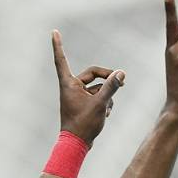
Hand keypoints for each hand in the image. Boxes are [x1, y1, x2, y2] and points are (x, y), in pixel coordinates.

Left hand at [51, 30, 124, 145]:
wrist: (76, 145)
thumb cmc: (83, 125)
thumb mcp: (101, 104)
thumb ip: (111, 87)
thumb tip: (121, 73)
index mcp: (69, 84)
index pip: (62, 60)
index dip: (58, 45)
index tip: (53, 32)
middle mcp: (71, 88)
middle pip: (93, 75)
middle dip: (108, 79)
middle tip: (124, 81)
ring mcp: (77, 97)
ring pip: (97, 88)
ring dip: (107, 96)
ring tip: (107, 110)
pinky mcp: (82, 105)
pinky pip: (97, 97)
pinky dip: (104, 103)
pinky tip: (105, 115)